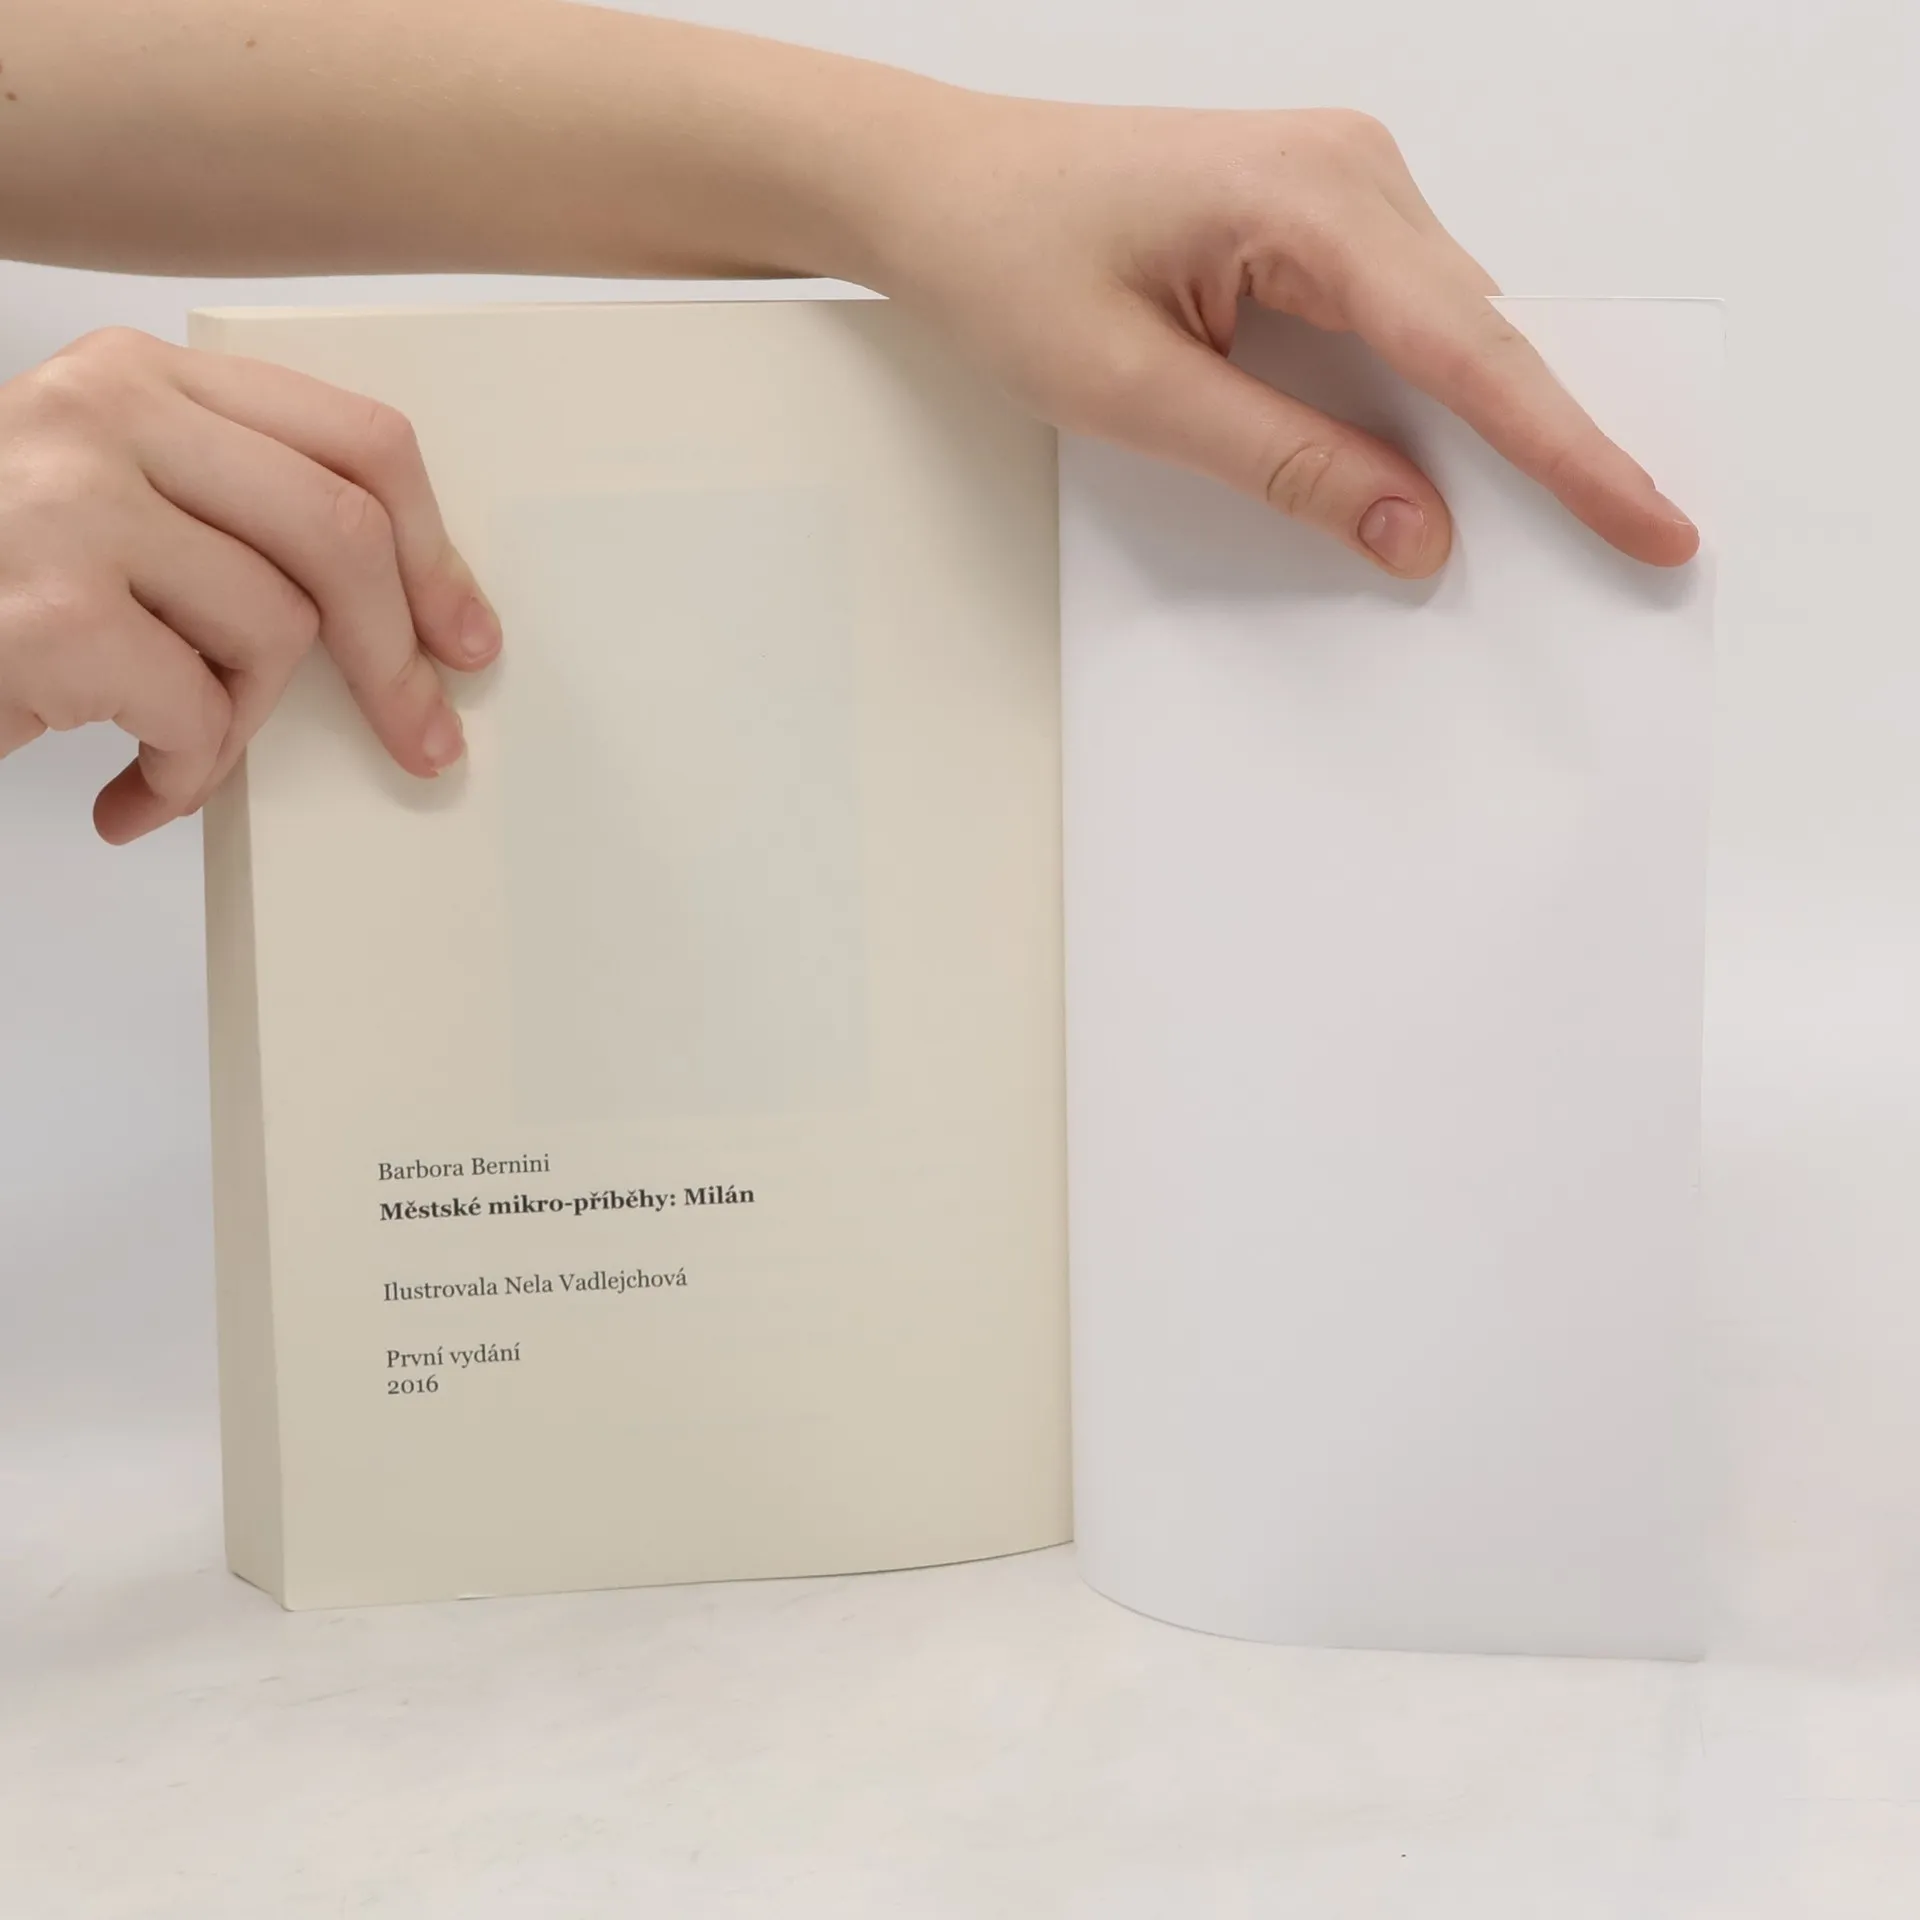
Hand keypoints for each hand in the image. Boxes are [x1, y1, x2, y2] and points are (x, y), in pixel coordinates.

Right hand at [0, 327, 498, 843]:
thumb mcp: (103, 508)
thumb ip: (228, 514)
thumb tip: (402, 609)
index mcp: (137, 375)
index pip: (352, 437)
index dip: (435, 548)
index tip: (465, 632)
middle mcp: (101, 412)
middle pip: (342, 530)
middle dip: (397, 655)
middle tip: (423, 736)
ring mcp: (68, 504)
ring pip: (276, 628)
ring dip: (240, 719)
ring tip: (172, 740)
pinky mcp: (49, 609)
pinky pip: (201, 713)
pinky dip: (184, 777)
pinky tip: (132, 791)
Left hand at [864, 99, 1697, 576]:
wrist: (932, 183)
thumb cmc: (1004, 260)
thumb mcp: (1136, 394)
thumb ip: (1285, 465)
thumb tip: (1414, 530)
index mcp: (1310, 200)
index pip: (1474, 352)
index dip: (1570, 453)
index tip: (1649, 520)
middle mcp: (1348, 169)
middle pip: (1486, 333)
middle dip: (1555, 441)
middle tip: (1632, 538)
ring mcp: (1338, 178)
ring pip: (1454, 321)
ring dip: (1492, 416)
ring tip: (1562, 511)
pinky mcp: (1315, 206)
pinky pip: (1407, 305)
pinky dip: (1434, 381)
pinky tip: (1443, 447)